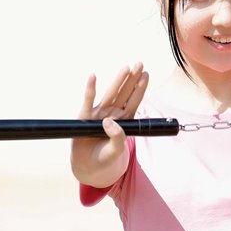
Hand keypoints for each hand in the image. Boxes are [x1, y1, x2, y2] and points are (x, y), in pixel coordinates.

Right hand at [71, 62, 148, 186]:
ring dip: (117, 81)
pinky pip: (87, 101)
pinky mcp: (84, 117)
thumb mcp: (115, 151)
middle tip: (139, 63)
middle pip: (124, 93)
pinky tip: (93, 76)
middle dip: (132, 79)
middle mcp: (112, 113)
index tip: (146, 74)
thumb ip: (117, 138)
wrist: (88, 166)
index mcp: (123, 120)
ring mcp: (98, 113)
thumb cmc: (105, 158)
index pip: (134, 101)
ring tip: (126, 68)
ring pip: (110, 94)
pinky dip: (90, 89)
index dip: (140, 88)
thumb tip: (109, 122)